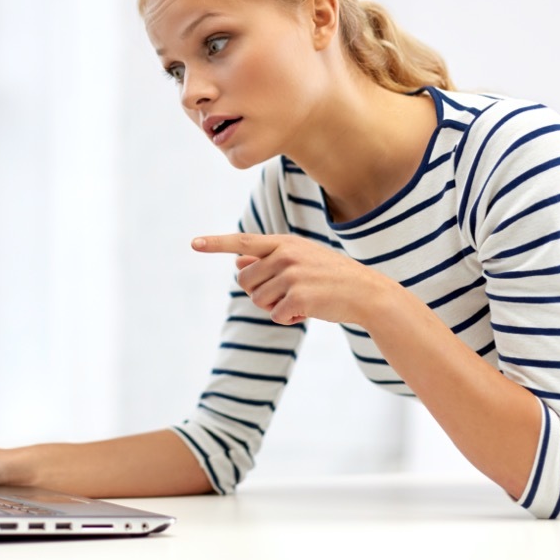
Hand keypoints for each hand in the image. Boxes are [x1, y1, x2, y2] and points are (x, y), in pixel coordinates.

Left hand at [192, 233, 385, 325]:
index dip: (216, 243)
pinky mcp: (298, 298)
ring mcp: (291, 276)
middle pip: (244, 280)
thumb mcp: (300, 258)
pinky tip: (307, 311)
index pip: (242, 241)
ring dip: (275, 306)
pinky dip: (288, 318)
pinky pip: (275, 315)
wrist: (366, 293)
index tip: (193, 242)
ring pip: (257, 300)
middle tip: (286, 292)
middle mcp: (285, 255)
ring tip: (301, 299)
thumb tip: (237, 261)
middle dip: (259, 291)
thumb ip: (269, 258)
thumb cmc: (330, 276)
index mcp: (284, 242)